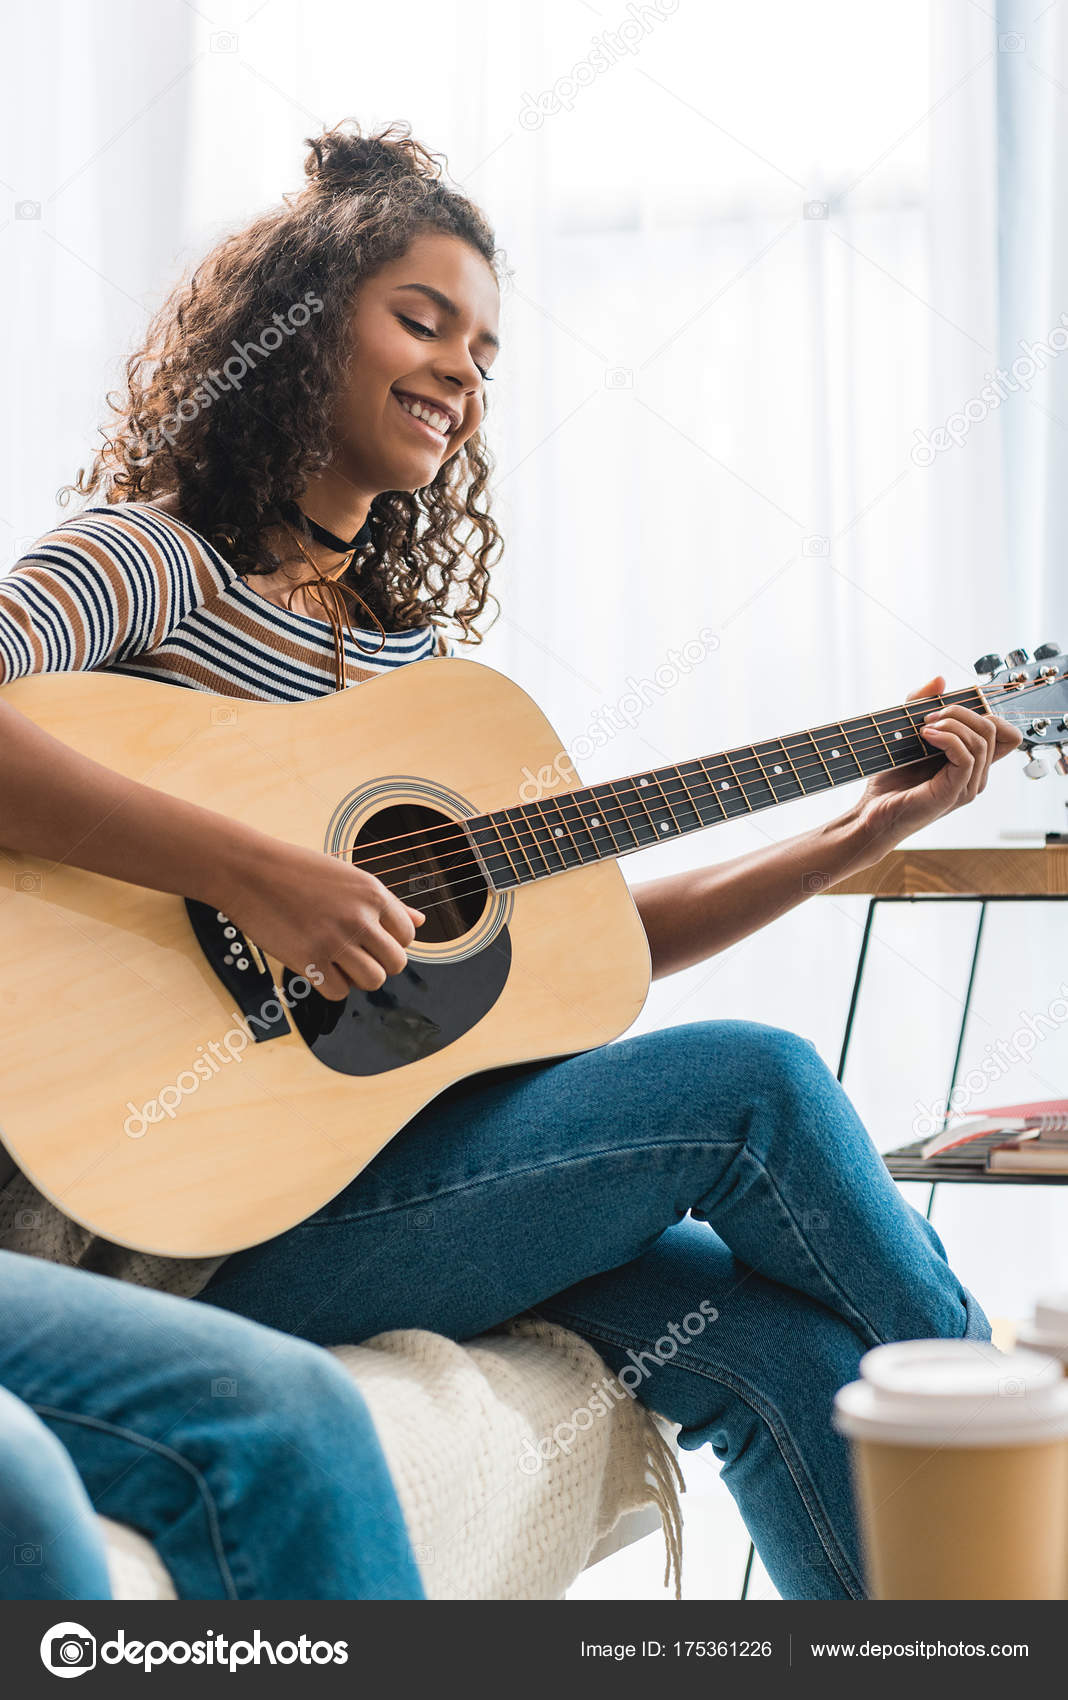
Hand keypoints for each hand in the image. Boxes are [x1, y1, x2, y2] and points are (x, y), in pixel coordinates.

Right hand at [210, 837, 424, 1000]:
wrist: (249, 871)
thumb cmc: (298, 871)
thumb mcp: (349, 877)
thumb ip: (387, 903)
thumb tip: (421, 921)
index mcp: (373, 894)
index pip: (408, 935)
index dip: (392, 942)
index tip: (371, 939)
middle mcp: (360, 918)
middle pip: (395, 963)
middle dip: (379, 964)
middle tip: (355, 955)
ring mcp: (335, 940)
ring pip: (372, 981)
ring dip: (358, 978)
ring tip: (338, 962)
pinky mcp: (309, 960)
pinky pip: (338, 992)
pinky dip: (331, 986)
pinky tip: (318, 967)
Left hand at [848, 674, 1022, 858]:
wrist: (872, 811)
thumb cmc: (891, 778)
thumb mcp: (906, 731)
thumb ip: (922, 703)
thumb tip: (941, 679)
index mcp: (973, 762)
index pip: (1007, 732)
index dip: (987, 711)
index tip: (951, 707)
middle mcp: (977, 774)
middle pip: (995, 728)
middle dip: (963, 710)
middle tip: (928, 716)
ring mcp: (968, 785)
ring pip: (982, 739)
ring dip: (953, 722)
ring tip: (924, 726)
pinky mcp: (954, 792)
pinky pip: (967, 756)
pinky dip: (948, 738)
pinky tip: (925, 735)